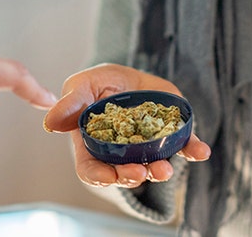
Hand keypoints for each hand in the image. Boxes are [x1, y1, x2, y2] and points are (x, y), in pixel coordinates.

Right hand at [42, 63, 210, 188]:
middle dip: (133, 176)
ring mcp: (148, 146)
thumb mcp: (82, 85)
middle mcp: (123, 152)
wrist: (130, 73)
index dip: (100, 178)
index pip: (93, 170)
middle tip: (142, 171)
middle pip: (125, 172)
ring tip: (166, 168)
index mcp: (95, 145)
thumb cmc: (99, 83)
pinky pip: (184, 146)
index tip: (110, 178)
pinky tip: (201, 152)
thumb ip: (70, 103)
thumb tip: (50, 123)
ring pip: (154, 165)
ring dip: (161, 170)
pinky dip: (193, 150)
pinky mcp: (171, 134)